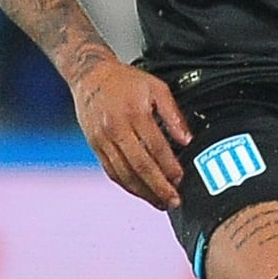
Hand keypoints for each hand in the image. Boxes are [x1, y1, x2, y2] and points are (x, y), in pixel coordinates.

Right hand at [70, 54, 191, 207]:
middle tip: (173, 200)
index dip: (169, 166)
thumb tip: (187, 140)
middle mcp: (116, 127)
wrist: (90, 75)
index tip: (181, 178)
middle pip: (140, 165)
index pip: (156, 147)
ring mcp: (103, 139)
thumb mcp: (156, 87)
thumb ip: (173, 114)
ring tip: (159, 202)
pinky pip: (111, 171)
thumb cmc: (125, 81)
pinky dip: (126, 185)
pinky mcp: (95, 146)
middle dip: (159, 187)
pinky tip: (139, 192)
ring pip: (124, 173)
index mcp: (134, 112)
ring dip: (143, 192)